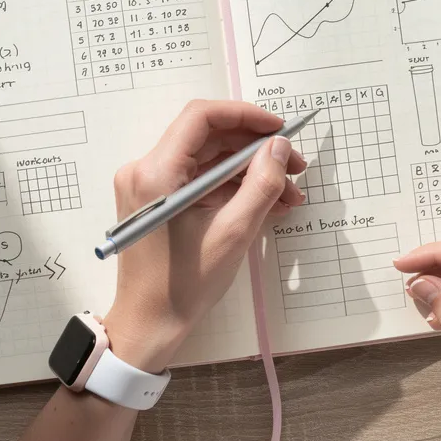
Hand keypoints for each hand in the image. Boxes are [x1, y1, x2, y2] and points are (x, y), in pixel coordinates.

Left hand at [103, 100, 306, 371]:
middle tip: (295, 165)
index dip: (246, 116)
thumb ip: (261, 184)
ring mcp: (149, 186)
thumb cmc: (185, 285)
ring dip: (248, 170)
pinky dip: (232, 186)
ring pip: (207, 160)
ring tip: (288, 192)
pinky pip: (199, 180)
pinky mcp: (157, 200)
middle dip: (255, 148)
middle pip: (207, 138)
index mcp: (156, 173)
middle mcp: (145, 170)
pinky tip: (266, 201)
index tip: (280, 129)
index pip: (202, 118)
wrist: (148, 324)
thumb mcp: (234, 232)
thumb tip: (279, 147)